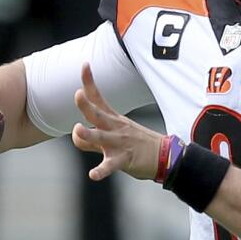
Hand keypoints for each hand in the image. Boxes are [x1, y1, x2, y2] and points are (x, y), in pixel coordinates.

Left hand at [71, 63, 162, 180]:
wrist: (165, 157)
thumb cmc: (136, 145)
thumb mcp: (114, 136)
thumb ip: (91, 138)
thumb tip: (75, 135)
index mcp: (113, 119)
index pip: (98, 97)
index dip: (89, 82)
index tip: (85, 64)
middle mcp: (115, 128)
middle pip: (97, 114)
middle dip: (85, 105)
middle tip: (77, 95)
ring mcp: (119, 143)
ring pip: (100, 137)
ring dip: (88, 134)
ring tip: (78, 130)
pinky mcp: (124, 159)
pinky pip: (110, 166)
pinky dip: (101, 171)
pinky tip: (93, 175)